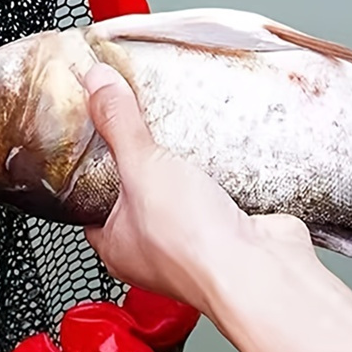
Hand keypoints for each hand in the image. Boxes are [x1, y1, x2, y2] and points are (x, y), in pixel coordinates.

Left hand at [81, 63, 320, 320]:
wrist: (260, 269)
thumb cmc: (192, 244)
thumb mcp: (142, 168)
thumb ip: (118, 123)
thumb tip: (94, 83)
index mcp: (115, 244)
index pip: (91, 202)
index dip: (91, 168)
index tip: (98, 134)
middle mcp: (151, 249)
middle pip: (138, 192)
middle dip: (144, 159)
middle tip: (143, 121)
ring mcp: (194, 241)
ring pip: (181, 192)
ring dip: (184, 164)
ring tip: (181, 126)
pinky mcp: (230, 229)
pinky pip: (219, 193)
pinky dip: (220, 172)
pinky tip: (220, 148)